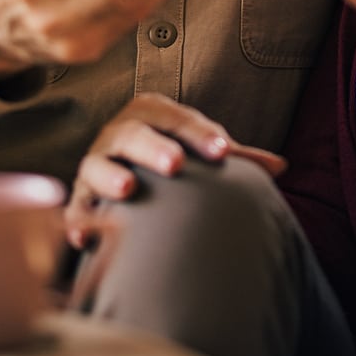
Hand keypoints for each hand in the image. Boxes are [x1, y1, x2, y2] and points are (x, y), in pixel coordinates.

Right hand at [64, 94, 286, 247]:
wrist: (126, 177)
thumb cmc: (172, 160)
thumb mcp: (200, 154)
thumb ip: (235, 158)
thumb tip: (282, 165)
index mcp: (150, 115)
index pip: (175, 118)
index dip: (198, 132)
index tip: (223, 152)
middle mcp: (117, 136)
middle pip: (132, 135)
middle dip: (153, 147)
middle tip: (175, 165)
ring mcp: (95, 167)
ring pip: (95, 166)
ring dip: (109, 176)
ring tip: (128, 190)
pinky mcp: (79, 201)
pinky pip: (73, 210)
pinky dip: (77, 222)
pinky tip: (86, 239)